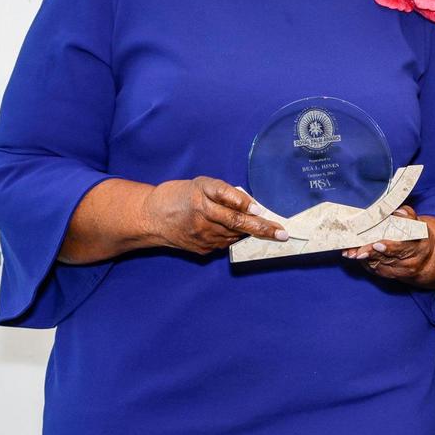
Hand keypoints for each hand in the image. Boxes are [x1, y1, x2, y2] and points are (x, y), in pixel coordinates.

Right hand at [140, 176, 287, 253]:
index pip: (231, 208)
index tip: (263, 212)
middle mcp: (202, 221)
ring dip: (249, 232)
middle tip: (282, 233)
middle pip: (237, 225)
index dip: (248, 209)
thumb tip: (251, 206)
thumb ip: (226, 193)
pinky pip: (224, 243)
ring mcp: (202, 238)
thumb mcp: (202, 184)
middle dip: (262, 229)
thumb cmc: (180, 195)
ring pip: (234, 235)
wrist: (151, 218)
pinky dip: (232, 236)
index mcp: (202, 201)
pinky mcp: (201, 250)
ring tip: (264, 228)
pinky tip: (230, 230)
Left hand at [342, 206, 434, 288]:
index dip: (390, 247)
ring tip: (350, 252)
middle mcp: (410, 262)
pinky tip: (354, 255)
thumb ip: (408, 215)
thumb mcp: (416, 223)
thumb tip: (399, 212)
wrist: (423, 257)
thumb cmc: (416, 235)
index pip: (404, 247)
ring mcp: (399, 271)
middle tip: (358, 252)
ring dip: (363, 258)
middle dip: (371, 254)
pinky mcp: (388, 275)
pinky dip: (363, 261)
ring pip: (378, 265)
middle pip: (388, 258)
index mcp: (418, 247)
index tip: (377, 244)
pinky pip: (374, 269)